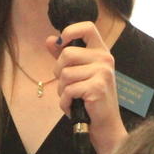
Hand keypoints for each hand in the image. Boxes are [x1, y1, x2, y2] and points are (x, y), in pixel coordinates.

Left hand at [46, 21, 127, 153]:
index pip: (87, 28)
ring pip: (65, 74)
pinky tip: (74, 106)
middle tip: (67, 84)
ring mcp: (102, 73)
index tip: (61, 43)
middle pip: (67, 54)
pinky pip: (68, 90)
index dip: (70, 31)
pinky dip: (65, 102)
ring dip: (62, 90)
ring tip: (73, 97)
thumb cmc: (89, 99)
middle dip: (59, 72)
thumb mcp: (77, 74)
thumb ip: (64, 56)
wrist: (104, 125)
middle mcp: (104, 59)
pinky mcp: (97, 88)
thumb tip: (49, 40)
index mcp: (101, 52)